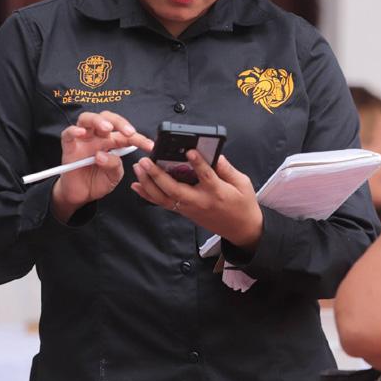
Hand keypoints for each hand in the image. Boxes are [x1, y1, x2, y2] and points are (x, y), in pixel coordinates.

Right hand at [52, 111, 153, 222]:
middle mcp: (98, 137)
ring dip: (99, 121)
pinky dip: (73, 130)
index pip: (126, 135)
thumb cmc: (98, 182)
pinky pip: (67, 134)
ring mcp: (83, 140)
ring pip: (87, 119)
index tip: (150, 146)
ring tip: (107, 129)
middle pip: (107, 118)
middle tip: (129, 132)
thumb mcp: (114, 176)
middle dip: (120, 122)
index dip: (139, 138)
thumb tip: (102, 155)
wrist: (82, 195)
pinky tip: (81, 132)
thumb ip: (114, 165)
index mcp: (113, 142)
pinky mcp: (69, 148)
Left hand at [131, 153, 263, 251]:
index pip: (205, 176)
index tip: (189, 151)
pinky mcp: (184, 212)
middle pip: (174, 189)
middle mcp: (199, 201)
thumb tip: (214, 154)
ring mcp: (189, 208)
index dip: (197, 163)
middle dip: (158, 175)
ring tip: (139, 168)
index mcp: (217, 192)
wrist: (241, 229)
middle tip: (146, 160)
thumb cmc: (243, 204)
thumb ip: (227, 168)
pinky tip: (137, 185)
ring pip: (164, 197)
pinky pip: (163, 203)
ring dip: (148, 183)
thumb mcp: (242, 183)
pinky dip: (148, 195)